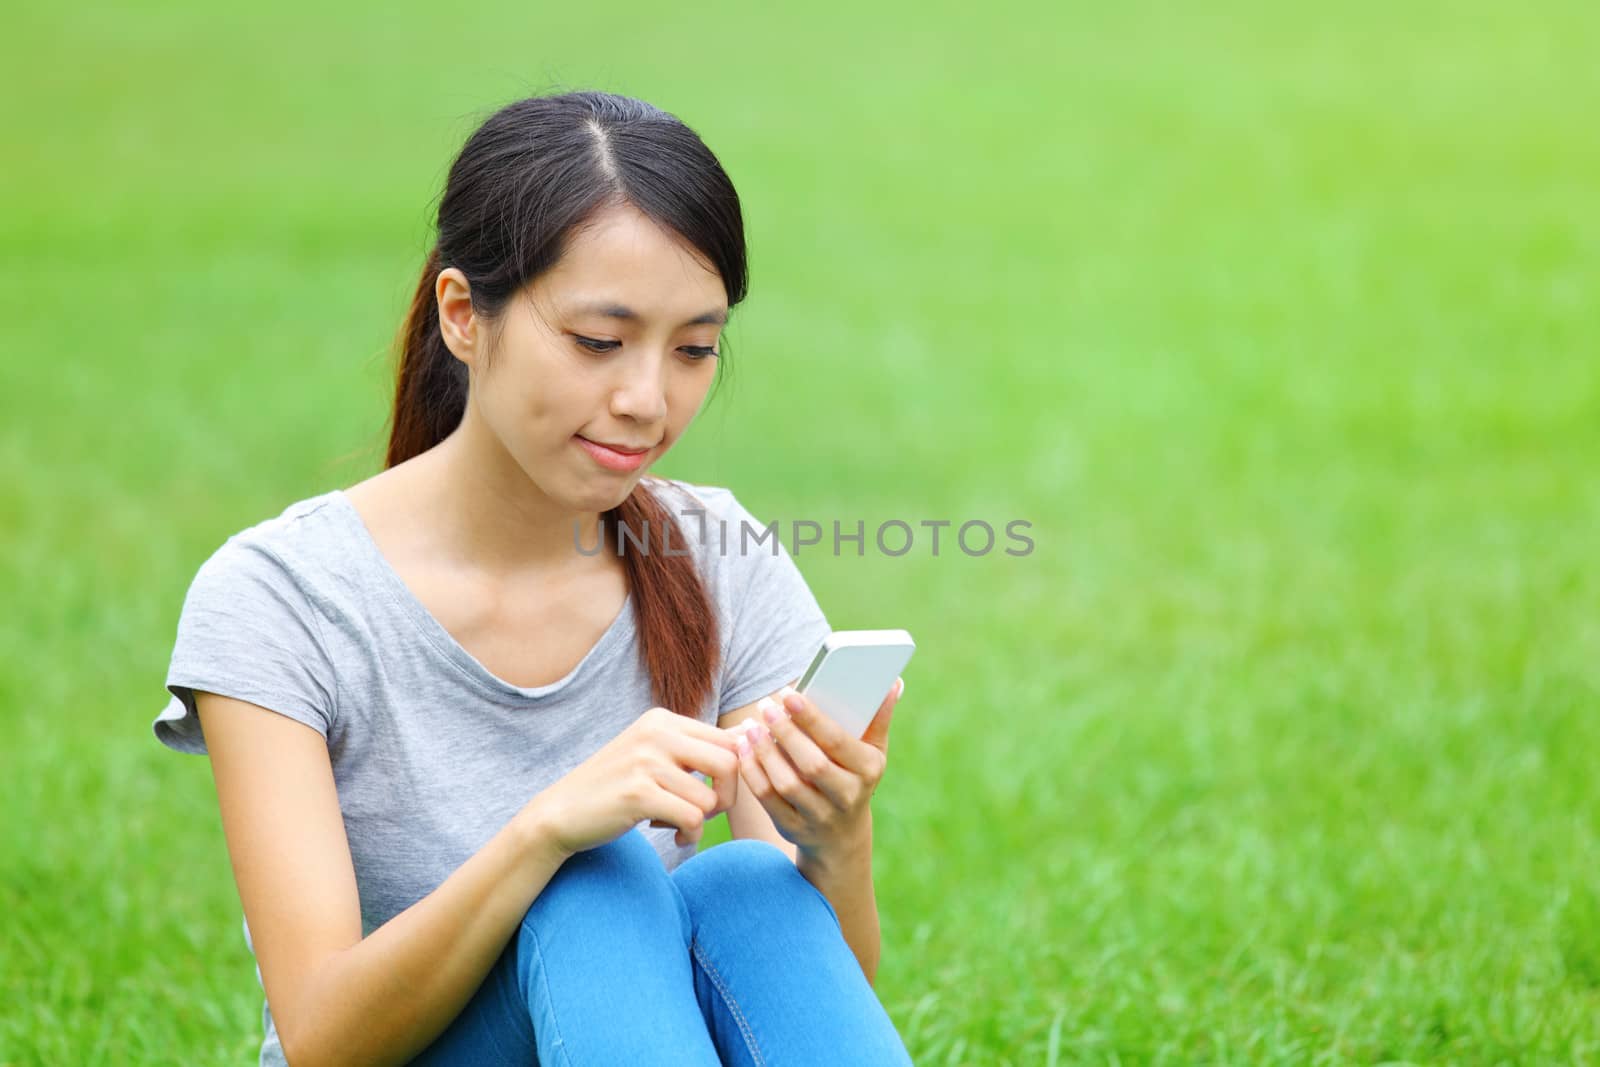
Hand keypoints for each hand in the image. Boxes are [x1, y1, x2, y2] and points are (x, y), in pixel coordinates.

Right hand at [528, 706, 741, 857]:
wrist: (561, 813)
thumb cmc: (615, 787)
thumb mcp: (654, 755)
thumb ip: (696, 747)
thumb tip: (750, 735)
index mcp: (663, 719)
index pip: (729, 740)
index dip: (735, 774)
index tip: (715, 793)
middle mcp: (657, 733)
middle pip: (731, 763)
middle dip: (727, 797)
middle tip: (704, 812)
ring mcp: (646, 761)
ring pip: (710, 798)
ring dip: (701, 821)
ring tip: (676, 824)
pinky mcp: (638, 793)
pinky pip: (693, 818)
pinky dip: (690, 835)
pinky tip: (673, 836)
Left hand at [733, 677, 902, 857]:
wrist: (842, 836)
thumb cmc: (855, 778)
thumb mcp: (873, 752)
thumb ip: (878, 717)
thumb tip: (893, 683)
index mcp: (868, 770)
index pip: (837, 742)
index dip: (811, 718)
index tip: (788, 694)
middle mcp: (847, 796)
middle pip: (812, 764)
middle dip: (785, 732)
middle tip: (765, 706)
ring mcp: (819, 816)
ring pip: (786, 783)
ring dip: (764, 752)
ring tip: (750, 726)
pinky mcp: (793, 827)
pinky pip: (768, 798)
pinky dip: (752, 772)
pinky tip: (743, 749)